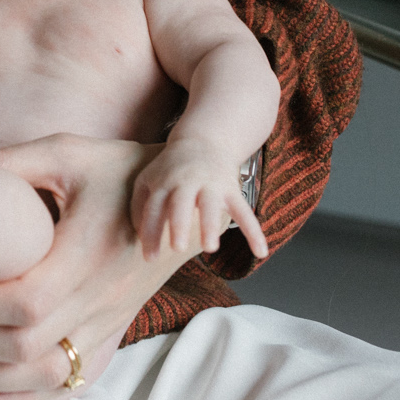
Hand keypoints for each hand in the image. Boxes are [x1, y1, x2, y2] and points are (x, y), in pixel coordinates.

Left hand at [0, 135, 192, 399]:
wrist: (182, 201)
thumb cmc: (119, 169)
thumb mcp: (67, 152)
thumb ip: (12, 162)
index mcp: (84, 256)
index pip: (20, 301)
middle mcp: (96, 299)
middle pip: (22, 344)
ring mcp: (105, 323)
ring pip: (41, 373)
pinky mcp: (107, 334)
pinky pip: (66, 383)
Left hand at [131, 136, 268, 258]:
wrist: (202, 141)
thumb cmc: (170, 168)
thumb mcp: (148, 179)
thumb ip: (138, 205)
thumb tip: (138, 235)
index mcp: (163, 182)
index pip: (154, 208)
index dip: (151, 233)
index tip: (149, 258)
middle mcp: (186, 183)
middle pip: (181, 202)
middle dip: (179, 223)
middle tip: (177, 248)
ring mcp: (210, 185)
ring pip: (211, 206)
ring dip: (211, 225)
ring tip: (210, 248)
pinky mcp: (231, 190)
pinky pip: (244, 212)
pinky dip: (254, 232)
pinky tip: (261, 252)